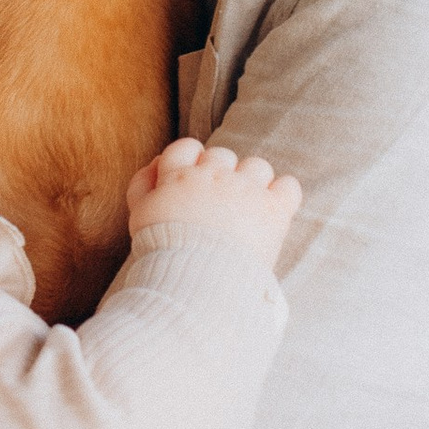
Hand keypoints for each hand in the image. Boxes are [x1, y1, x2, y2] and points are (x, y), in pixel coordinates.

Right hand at [126, 137, 300, 266]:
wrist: (194, 282)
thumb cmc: (162, 253)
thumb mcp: (139, 214)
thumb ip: (142, 184)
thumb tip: (156, 163)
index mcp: (179, 175)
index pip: (186, 147)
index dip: (192, 160)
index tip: (195, 181)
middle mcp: (214, 175)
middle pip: (222, 156)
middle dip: (222, 175)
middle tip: (219, 205)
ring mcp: (246, 190)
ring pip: (257, 166)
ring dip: (254, 182)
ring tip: (248, 211)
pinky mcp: (273, 210)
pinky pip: (289, 186)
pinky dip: (284, 195)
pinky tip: (273, 212)